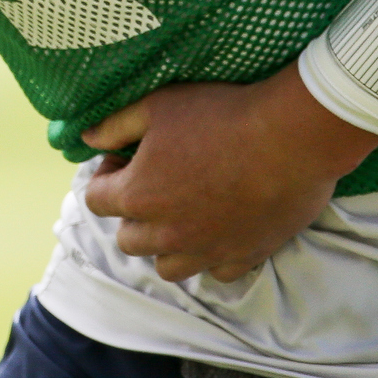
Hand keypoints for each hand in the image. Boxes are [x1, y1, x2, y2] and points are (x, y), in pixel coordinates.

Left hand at [80, 63, 377, 283]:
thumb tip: (86, 139)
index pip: (95, 201)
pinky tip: (220, 227)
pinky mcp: (243, 257)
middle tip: (155, 185)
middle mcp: (166, 233)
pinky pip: (214, 272)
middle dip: (132, 214)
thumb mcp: (158, 105)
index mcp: (138, 196)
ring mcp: (206, 251)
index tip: (123, 160)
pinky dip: (210, 255)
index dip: (104, 177)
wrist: (291, 138)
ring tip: (183, 213)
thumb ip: (114, 125)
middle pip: (128, 239)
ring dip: (166, 244)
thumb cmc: (221, 115)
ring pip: (167, 267)